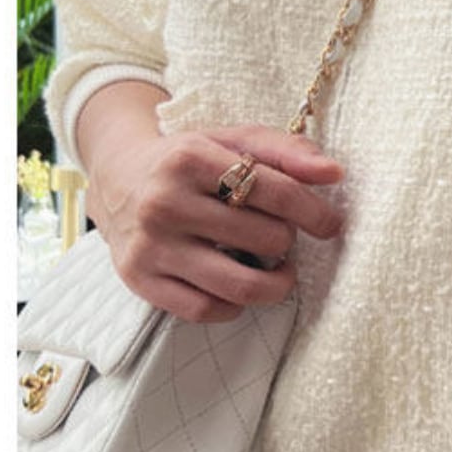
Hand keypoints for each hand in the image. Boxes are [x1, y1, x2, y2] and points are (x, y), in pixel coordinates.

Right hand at [86, 112, 345, 323]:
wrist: (117, 178)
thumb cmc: (189, 160)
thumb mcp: (232, 140)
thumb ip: (286, 151)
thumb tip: (334, 173)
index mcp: (191, 158)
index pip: (273, 191)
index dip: (313, 211)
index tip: (331, 225)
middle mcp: (165, 202)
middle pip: (262, 237)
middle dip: (287, 240)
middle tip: (284, 237)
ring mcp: (150, 245)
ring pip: (237, 286)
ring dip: (275, 285)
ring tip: (280, 273)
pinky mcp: (139, 280)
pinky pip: (203, 311)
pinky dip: (234, 307)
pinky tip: (239, 288)